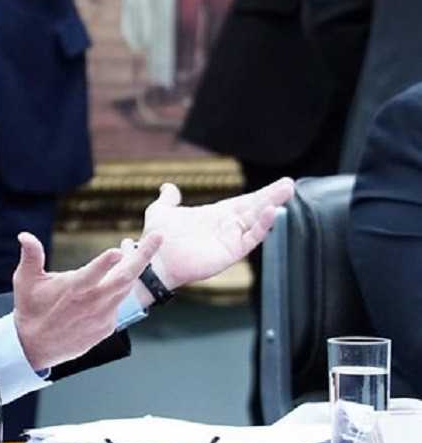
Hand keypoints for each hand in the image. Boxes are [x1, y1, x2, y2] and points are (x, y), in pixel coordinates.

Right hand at [13, 231, 161, 370]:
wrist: (35, 346)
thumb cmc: (30, 308)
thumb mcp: (25, 280)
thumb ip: (31, 256)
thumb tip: (24, 235)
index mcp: (72, 290)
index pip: (91, 275)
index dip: (104, 264)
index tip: (117, 250)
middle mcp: (91, 304)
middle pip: (124, 279)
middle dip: (143, 256)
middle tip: (158, 237)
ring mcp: (102, 317)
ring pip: (126, 290)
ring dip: (135, 268)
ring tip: (139, 248)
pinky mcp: (107, 327)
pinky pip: (119, 304)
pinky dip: (122, 288)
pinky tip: (120, 275)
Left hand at [142, 177, 294, 288]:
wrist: (152, 259)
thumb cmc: (157, 238)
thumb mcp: (161, 210)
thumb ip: (169, 199)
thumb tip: (168, 187)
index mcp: (215, 215)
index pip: (243, 201)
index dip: (260, 193)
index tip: (278, 183)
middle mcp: (226, 226)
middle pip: (254, 208)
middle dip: (272, 196)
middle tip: (290, 184)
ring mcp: (230, 239)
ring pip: (256, 221)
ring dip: (271, 206)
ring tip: (286, 192)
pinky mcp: (230, 252)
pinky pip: (250, 238)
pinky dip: (262, 226)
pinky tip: (271, 212)